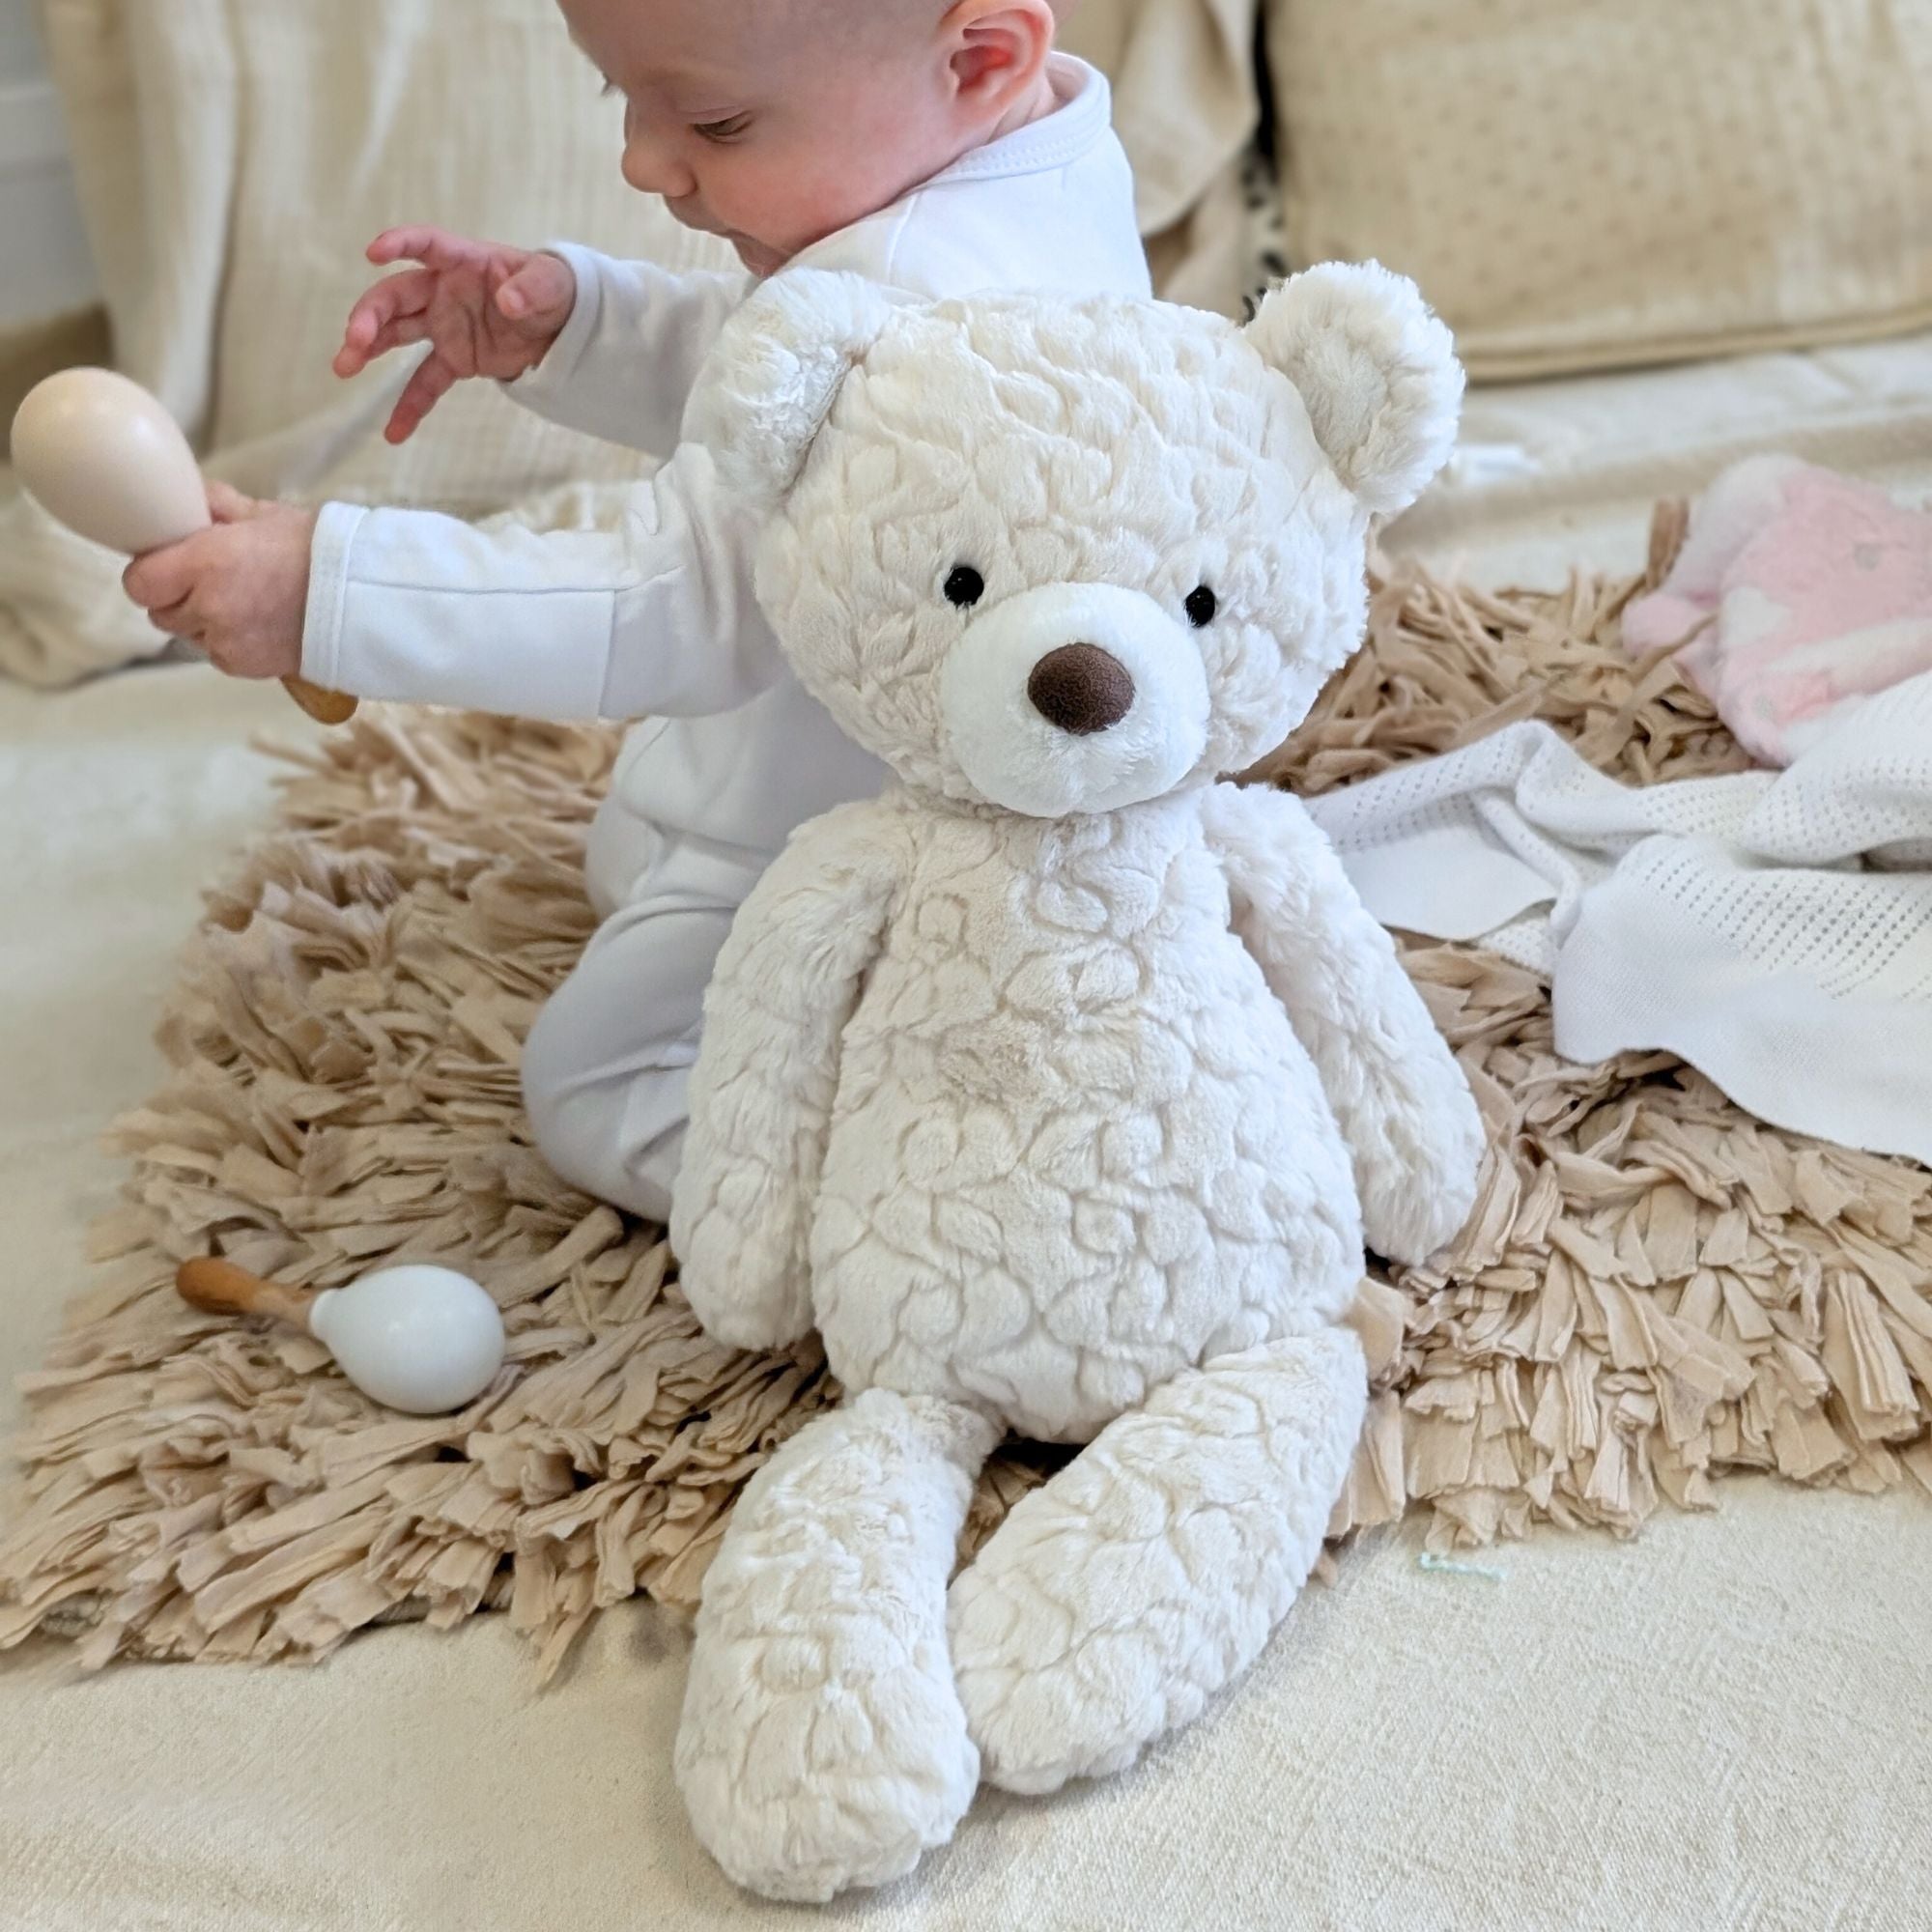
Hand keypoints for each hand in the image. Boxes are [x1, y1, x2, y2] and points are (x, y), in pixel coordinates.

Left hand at [122, 484, 317, 680]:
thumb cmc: (317, 552)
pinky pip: (217, 655)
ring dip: (202, 623)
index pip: (138, 583)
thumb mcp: (263, 515)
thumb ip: (216, 507)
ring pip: (188, 636)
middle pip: (160, 613)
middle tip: (209, 584)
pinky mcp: (244, 665)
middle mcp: (209, 606)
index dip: (148, 575)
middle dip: (176, 599)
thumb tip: (188, 498)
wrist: (360, 598)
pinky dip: (228, 643)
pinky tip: (256, 625)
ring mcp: (226, 641)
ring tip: (240, 605)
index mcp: (205, 563)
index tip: (164, 567)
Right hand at [334, 227, 577, 442]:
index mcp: (464, 261)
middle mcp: (444, 290)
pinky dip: (411, 406)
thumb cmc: (553, 290)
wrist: (562, 325)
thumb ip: (532, 290)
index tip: (373, 252)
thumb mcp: (553, 284)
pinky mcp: (455, 359)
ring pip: (397, 334)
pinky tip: (393, 433)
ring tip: (344, 368)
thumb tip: (509, 303)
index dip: (400, 244)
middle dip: (370, 315)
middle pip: (396, 297)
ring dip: (368, 348)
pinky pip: (426, 383)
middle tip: (354, 341)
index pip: (427, 245)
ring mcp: (444, 325)